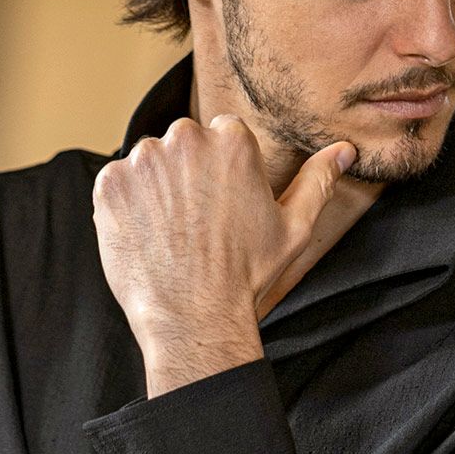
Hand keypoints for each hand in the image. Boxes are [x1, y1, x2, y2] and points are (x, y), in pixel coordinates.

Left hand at [91, 112, 355, 365]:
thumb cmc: (246, 275)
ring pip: (149, 163)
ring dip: (156, 189)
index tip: (220, 207)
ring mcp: (144, 161)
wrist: (194, 316)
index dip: (221, 174)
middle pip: (184, 144)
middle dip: (188, 176)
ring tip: (171, 233)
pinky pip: (117, 184)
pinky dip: (126, 206)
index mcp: (232, 141)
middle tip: (196, 224)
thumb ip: (317, 181)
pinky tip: (147, 237)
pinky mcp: (110, 184)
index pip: (222, 137)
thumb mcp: (293, 229)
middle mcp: (186, 139)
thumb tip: (344, 151)